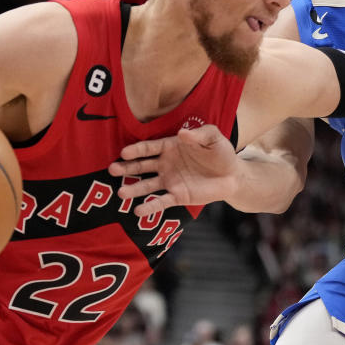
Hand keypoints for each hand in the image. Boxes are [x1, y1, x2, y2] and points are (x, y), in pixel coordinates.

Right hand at [109, 125, 239, 216]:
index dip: (137, 150)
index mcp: (170, 147)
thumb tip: (182, 133)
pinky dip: (150, 206)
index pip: (149, 148)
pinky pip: (161, 202)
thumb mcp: (213, 137)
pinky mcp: (177, 196)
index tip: (124, 152)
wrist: (233, 176)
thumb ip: (199, 134)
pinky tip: (138, 211)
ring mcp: (170, 181)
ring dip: (134, 189)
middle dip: (127, 168)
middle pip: (142, 166)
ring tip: (121, 194)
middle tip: (112, 170)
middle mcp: (165, 164)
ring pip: (147, 186)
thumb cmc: (221, 153)